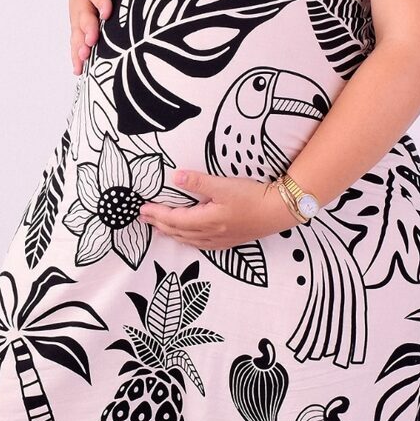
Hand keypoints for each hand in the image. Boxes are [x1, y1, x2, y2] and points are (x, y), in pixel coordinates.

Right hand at [65, 0, 128, 73]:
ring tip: (83, 59)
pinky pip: (75, 42)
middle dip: (87, 29)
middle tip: (91, 41)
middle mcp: (82, 3)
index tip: (106, 12)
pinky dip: (75, 56)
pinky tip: (78, 70)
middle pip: (84, 17)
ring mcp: (77, 17)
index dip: (101, 2)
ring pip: (77, 33)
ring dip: (79, 46)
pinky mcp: (77, 28)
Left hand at [138, 169, 296, 249]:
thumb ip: (198, 181)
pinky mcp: (229, 241)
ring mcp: (219, 240)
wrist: (278, 211)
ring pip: (188, 240)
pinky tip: (187, 238)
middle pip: (177, 231)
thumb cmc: (252, 196)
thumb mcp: (223, 185)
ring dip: (171, 234)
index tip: (142, 209)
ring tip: (159, 229)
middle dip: (158, 224)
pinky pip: (200, 245)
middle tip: (143, 219)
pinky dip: (187, 240)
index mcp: (205, 220)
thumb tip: (175, 175)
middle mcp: (209, 234)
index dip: (156, 214)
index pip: (173, 218)